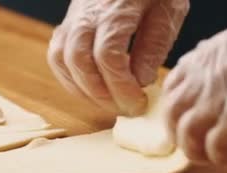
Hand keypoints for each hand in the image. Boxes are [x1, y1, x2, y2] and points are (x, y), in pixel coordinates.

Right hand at [48, 0, 188, 115]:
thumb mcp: (169, 10)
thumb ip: (154, 45)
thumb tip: (140, 81)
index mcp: (115, 8)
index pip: (108, 57)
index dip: (121, 87)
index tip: (139, 103)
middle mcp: (86, 13)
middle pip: (80, 62)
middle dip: (102, 95)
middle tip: (126, 109)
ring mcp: (73, 18)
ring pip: (62, 61)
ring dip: (84, 90)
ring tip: (110, 103)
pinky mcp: (67, 24)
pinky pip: (57, 56)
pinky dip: (71, 79)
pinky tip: (91, 90)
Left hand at [163, 9, 226, 164]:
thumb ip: (224, 66)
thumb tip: (213, 86)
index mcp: (211, 54)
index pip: (173, 83)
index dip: (176, 105)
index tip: (182, 119)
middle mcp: (207, 76)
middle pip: (172, 111)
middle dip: (176, 132)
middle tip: (191, 144)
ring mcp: (218, 101)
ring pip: (185, 133)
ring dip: (195, 149)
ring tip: (210, 155)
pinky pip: (212, 149)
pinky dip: (218, 157)